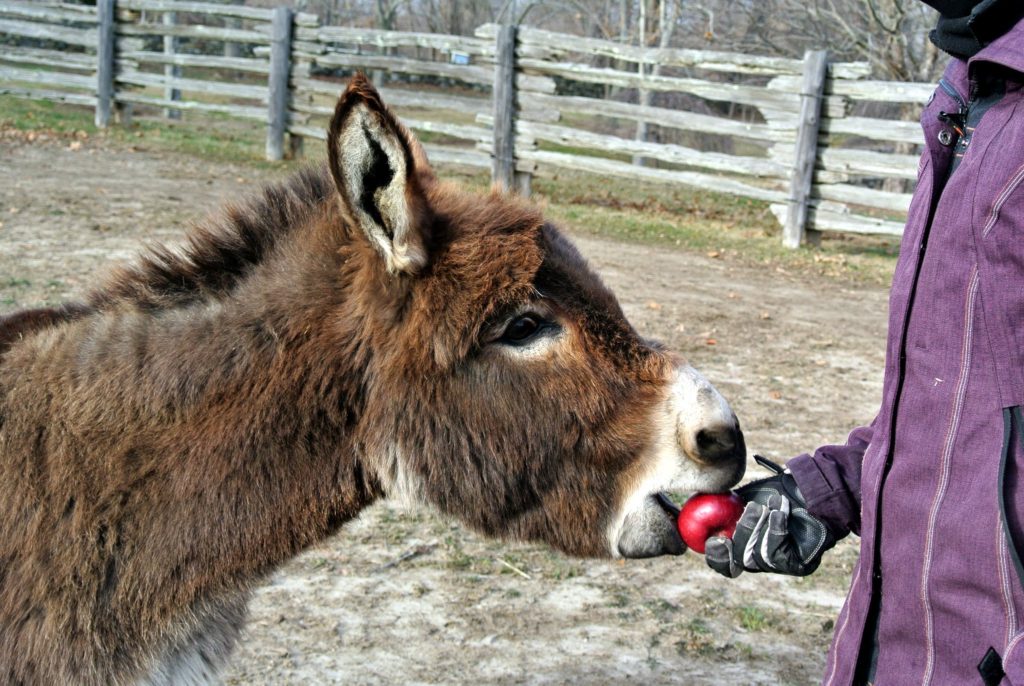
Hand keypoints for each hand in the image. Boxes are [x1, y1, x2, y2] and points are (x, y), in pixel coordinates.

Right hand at [705, 456, 836, 577]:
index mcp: (743, 547)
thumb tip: (695, 504)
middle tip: (751, 508)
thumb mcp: (745, 498)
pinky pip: (777, 553)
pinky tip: (781, 512)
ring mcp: (779, 566)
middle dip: (743, 533)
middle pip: (738, 562)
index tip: (714, 540)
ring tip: (771, 504)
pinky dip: (776, 529)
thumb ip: (722, 506)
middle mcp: (759, 561)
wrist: (811, 492)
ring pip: (757, 557)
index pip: (723, 564)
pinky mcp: (799, 565)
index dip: (716, 557)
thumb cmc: (777, 493)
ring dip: (762, 526)